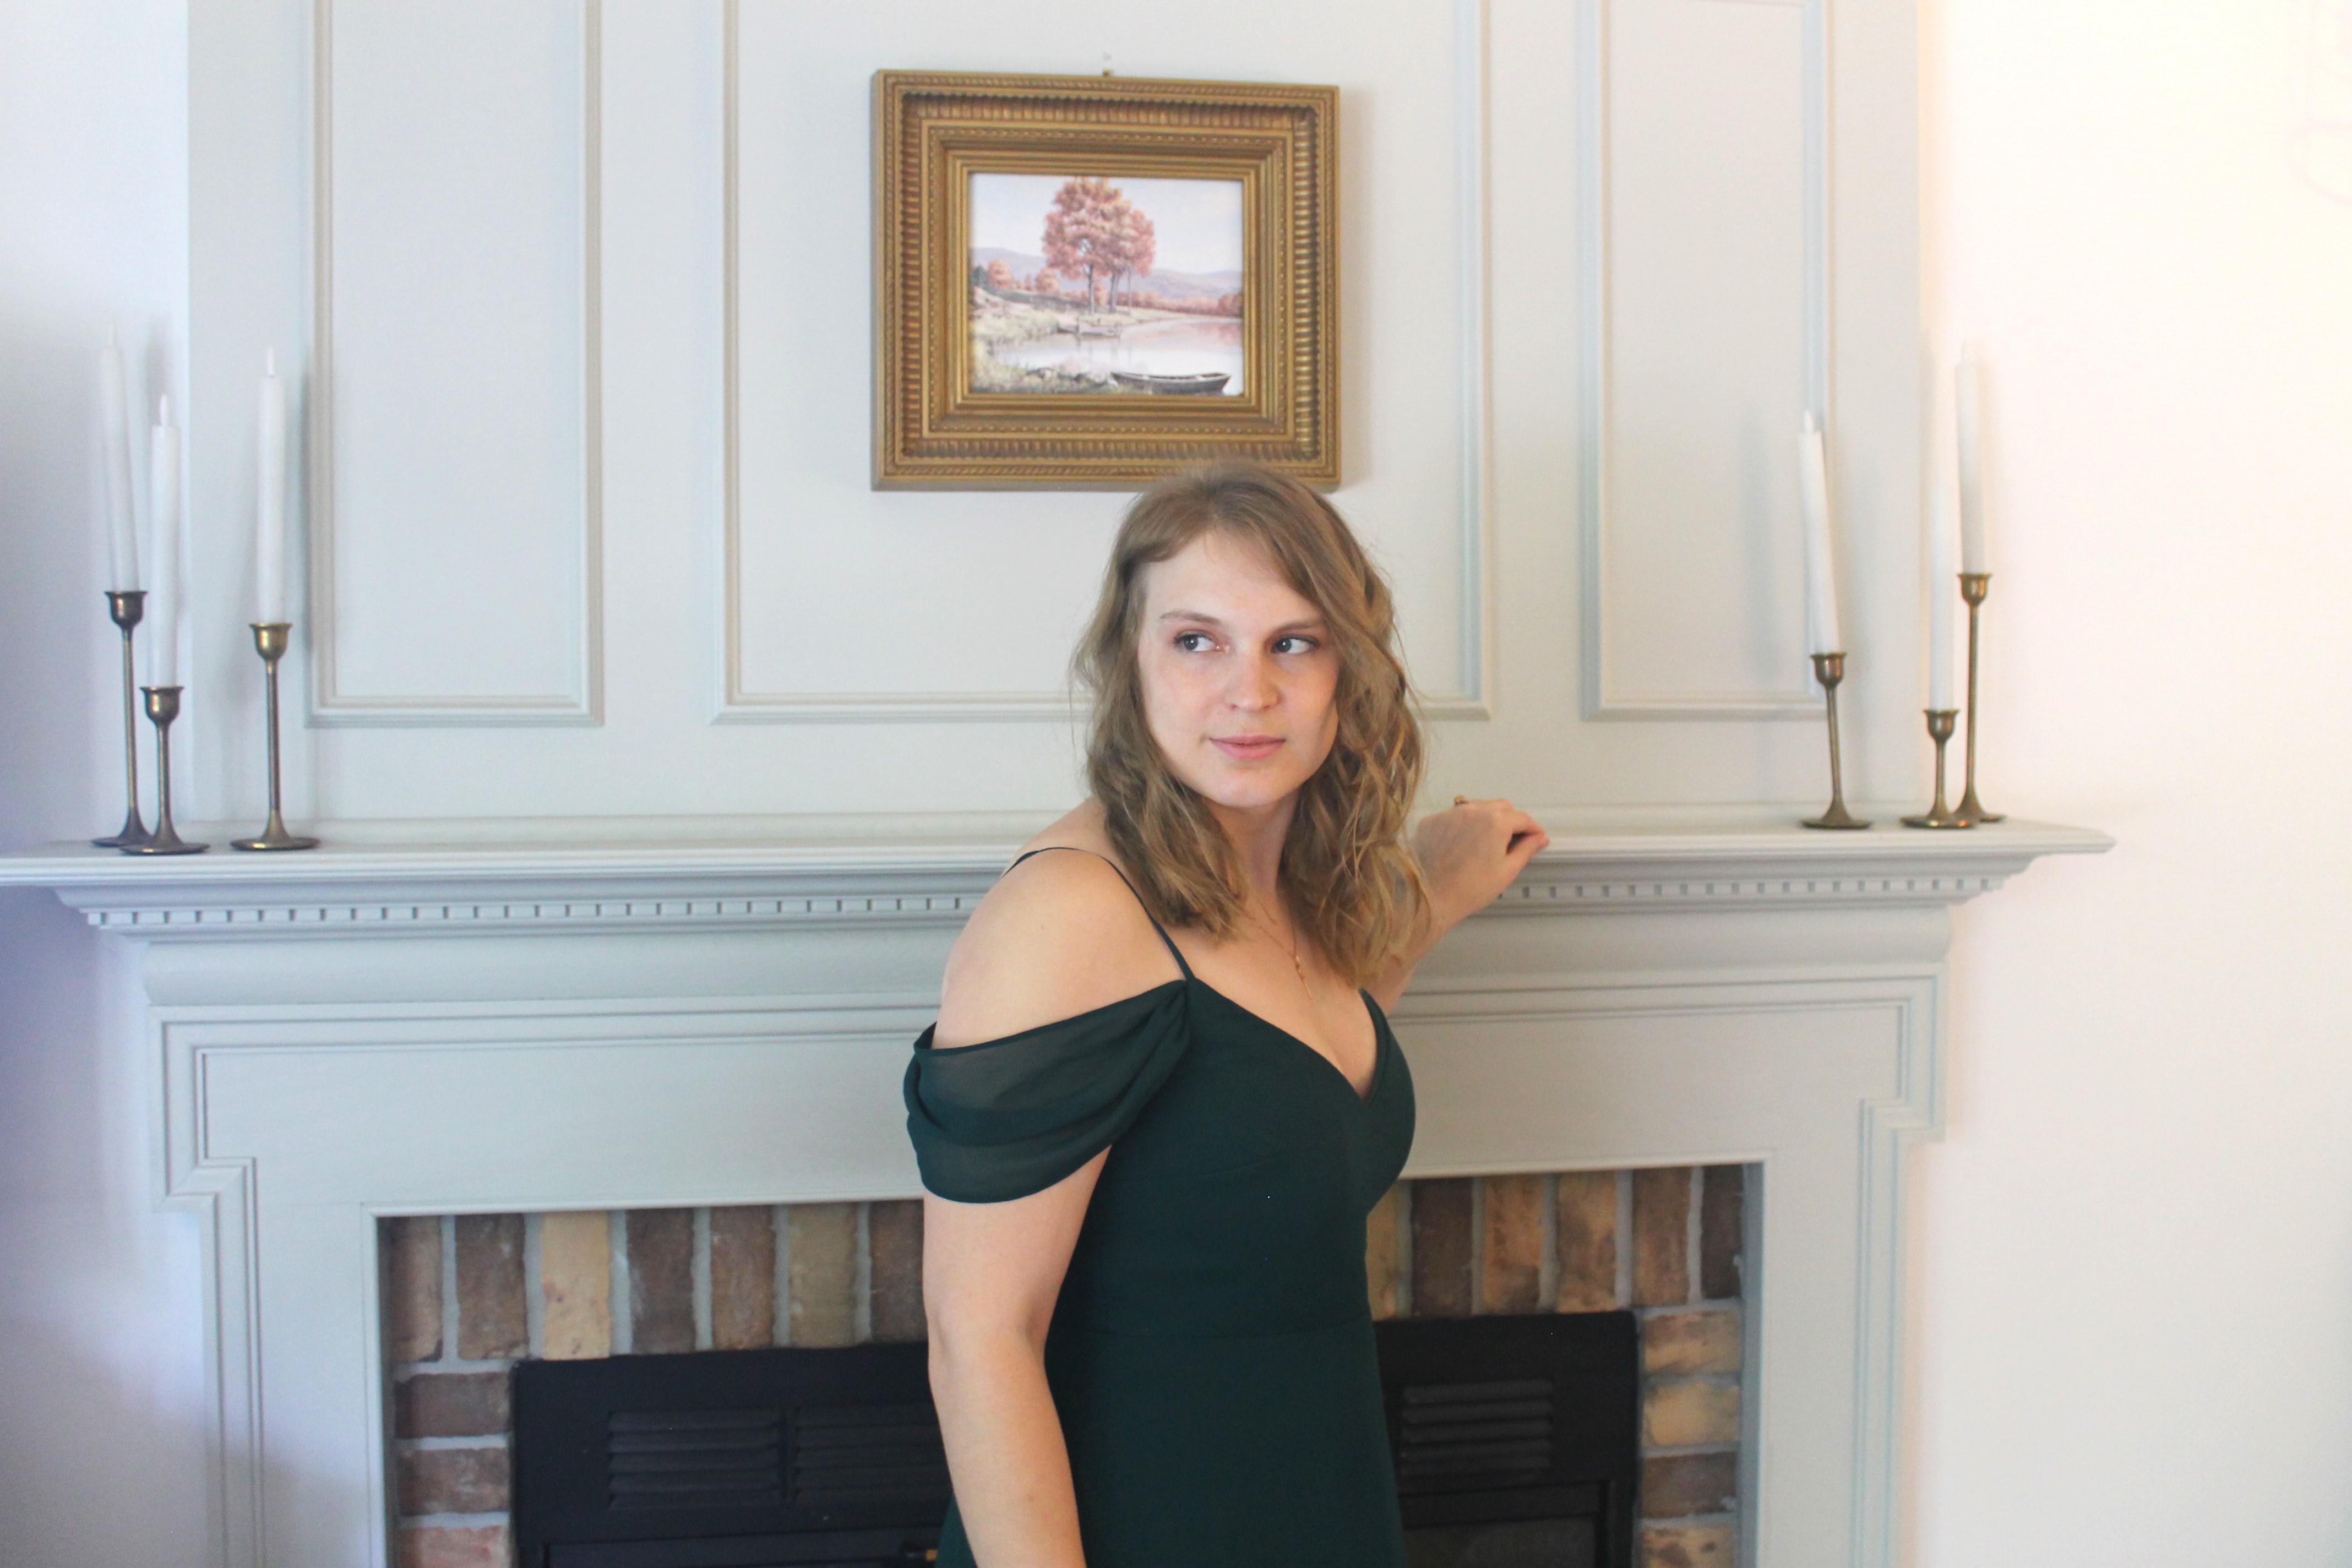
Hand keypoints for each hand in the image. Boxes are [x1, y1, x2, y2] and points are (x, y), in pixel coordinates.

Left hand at [1412, 796, 1550, 933]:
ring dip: (1486, 820)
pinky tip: (1461, 845)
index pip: (1522, 818)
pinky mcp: (1431, 821)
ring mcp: (1448, 813)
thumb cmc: (1473, 888)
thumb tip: (1541, 838)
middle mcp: (1472, 809)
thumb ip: (1526, 849)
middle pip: (1500, 808)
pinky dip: (1463, 825)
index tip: (1536, 838)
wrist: (1430, 898)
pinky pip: (1453, 817)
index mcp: (1495, 821)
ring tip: (1486, 842)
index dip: (1532, 829)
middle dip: (1511, 821)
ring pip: (1476, 808)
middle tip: (1512, 842)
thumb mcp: (1507, 870)